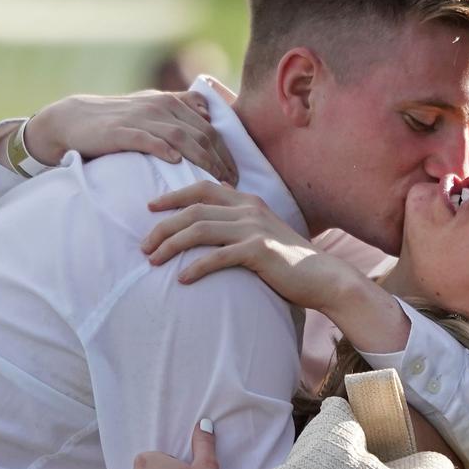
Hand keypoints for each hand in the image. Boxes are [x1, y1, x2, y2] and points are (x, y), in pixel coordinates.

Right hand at [26, 91, 237, 183]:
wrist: (73, 120)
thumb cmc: (116, 121)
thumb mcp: (151, 111)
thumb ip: (178, 113)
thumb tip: (207, 118)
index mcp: (171, 103)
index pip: (209, 128)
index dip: (226, 152)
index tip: (236, 175)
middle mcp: (160, 107)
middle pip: (201, 133)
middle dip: (220, 161)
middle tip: (233, 184)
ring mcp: (141, 118)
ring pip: (181, 136)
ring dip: (202, 160)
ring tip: (215, 181)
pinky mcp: (121, 131)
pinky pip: (147, 138)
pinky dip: (163, 148)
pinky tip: (176, 162)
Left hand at [142, 180, 360, 312]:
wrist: (324, 278)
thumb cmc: (289, 263)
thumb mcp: (262, 236)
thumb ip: (238, 228)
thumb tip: (209, 231)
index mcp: (248, 202)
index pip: (203, 188)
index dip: (173, 196)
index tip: (150, 207)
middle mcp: (249, 209)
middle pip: (194, 209)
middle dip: (163, 226)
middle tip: (143, 245)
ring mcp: (254, 228)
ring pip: (200, 229)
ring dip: (171, 245)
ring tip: (153, 261)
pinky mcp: (259, 251)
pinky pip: (218, 256)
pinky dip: (196, 267)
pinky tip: (182, 279)